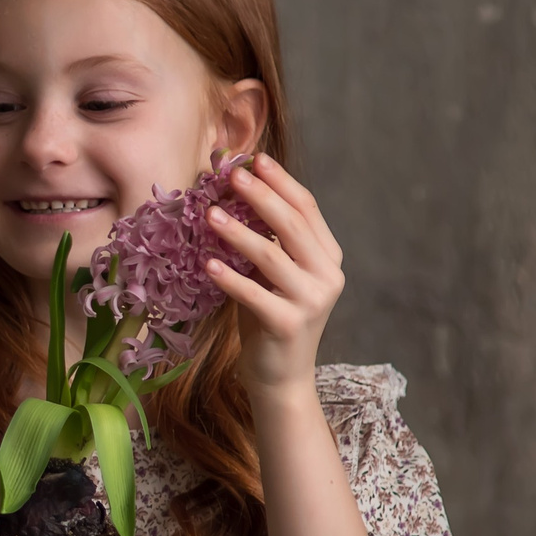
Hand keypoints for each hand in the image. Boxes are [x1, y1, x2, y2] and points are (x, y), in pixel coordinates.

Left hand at [204, 154, 346, 403]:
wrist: (280, 376)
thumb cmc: (270, 317)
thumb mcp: (275, 274)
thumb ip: (269, 241)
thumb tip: (235, 194)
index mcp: (328, 257)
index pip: (308, 209)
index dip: (281, 182)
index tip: (255, 159)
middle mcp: (327, 276)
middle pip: (292, 225)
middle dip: (261, 196)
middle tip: (232, 175)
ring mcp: (311, 301)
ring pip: (272, 256)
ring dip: (239, 232)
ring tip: (210, 214)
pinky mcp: (288, 325)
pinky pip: (253, 294)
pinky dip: (229, 278)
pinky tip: (207, 263)